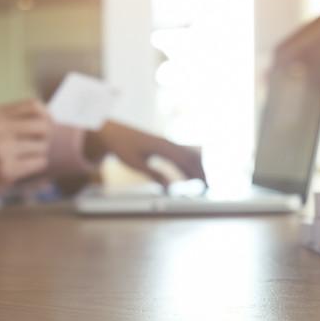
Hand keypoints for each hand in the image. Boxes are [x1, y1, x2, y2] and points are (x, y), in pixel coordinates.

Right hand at [0, 99, 50, 203]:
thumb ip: (12, 117)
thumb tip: (47, 115)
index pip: (34, 106)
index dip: (46, 116)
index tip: (46, 125)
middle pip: (43, 126)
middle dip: (47, 136)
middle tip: (40, 143)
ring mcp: (1, 150)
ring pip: (43, 147)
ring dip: (40, 153)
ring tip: (26, 156)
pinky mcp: (6, 170)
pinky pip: (39, 163)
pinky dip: (37, 165)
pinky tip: (24, 166)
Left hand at [86, 121, 206, 187]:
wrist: (111, 132)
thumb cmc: (121, 146)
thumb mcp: (135, 164)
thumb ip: (154, 175)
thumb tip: (170, 187)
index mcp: (162, 147)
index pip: (187, 160)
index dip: (198, 173)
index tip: (204, 185)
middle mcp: (167, 144)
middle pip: (190, 158)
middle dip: (200, 172)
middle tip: (207, 188)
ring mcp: (165, 144)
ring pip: (186, 156)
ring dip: (194, 169)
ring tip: (201, 184)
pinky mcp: (161, 146)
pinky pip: (179, 157)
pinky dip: (186, 167)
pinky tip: (187, 177)